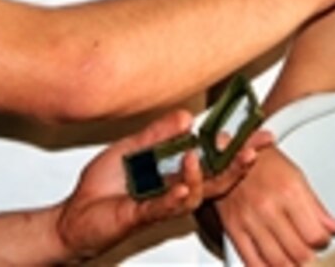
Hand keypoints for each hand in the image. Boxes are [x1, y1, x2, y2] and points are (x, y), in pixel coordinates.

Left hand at [55, 109, 271, 260]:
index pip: (214, 159)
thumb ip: (159, 134)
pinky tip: (184, 187)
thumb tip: (186, 117)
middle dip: (237, 165)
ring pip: (194, 194)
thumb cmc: (103, 186)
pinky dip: (176, 197)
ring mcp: (162, 204)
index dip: (237, 148)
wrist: (76, 214)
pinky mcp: (143, 216)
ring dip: (201, 176)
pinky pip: (164, 208)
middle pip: (216, 180)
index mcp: (175, 172)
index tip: (258, 134)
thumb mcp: (132, 148)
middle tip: (252, 150)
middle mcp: (175, 189)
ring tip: (199, 158)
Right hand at [215, 146, 334, 265]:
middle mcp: (269, 207)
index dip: (324, 243)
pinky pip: (252, 263)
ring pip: (279, 263)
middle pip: (299, 254)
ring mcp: (250, 220)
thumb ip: (317, 208)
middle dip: (311, 258)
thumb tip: (334, 228)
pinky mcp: (233, 230)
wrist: (228, 154)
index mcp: (289, 191)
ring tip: (295, 259)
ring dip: (292, 266)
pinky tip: (275, 265)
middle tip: (311, 252)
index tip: (323, 240)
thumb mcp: (296, 176)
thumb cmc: (263, 162)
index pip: (316, 236)